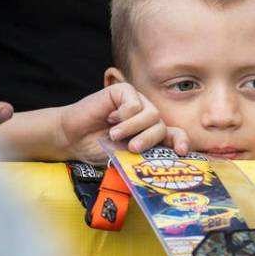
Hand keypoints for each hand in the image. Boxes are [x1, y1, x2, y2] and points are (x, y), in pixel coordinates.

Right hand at [56, 82, 190, 163]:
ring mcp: (137, 103)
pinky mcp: (124, 91)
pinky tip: (109, 117)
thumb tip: (161, 164)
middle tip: (133, 148)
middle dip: (149, 139)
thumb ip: (143, 156)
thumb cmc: (98, 148)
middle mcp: (147, 117)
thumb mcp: (124, 157)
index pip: (174, 135)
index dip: (181, 141)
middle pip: (161, 126)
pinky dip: (122, 114)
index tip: (181, 151)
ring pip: (151, 114)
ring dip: (133, 128)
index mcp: (150, 134)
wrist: (73, 138)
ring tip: (114, 135)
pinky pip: (134, 104)